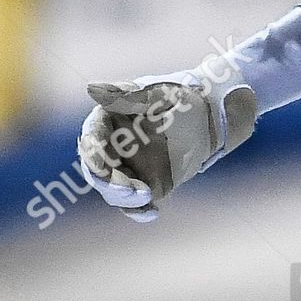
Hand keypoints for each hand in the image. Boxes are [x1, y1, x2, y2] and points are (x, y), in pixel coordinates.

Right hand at [77, 54, 257, 221]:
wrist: (210, 114)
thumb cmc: (180, 97)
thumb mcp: (156, 95)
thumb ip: (125, 96)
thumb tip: (90, 88)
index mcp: (108, 121)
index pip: (91, 139)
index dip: (92, 153)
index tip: (101, 166)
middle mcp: (112, 147)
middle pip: (98, 171)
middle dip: (109, 182)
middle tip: (129, 189)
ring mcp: (128, 168)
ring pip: (114, 190)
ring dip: (125, 197)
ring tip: (146, 195)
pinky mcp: (145, 184)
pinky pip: (135, 203)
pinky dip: (139, 211)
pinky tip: (152, 212)